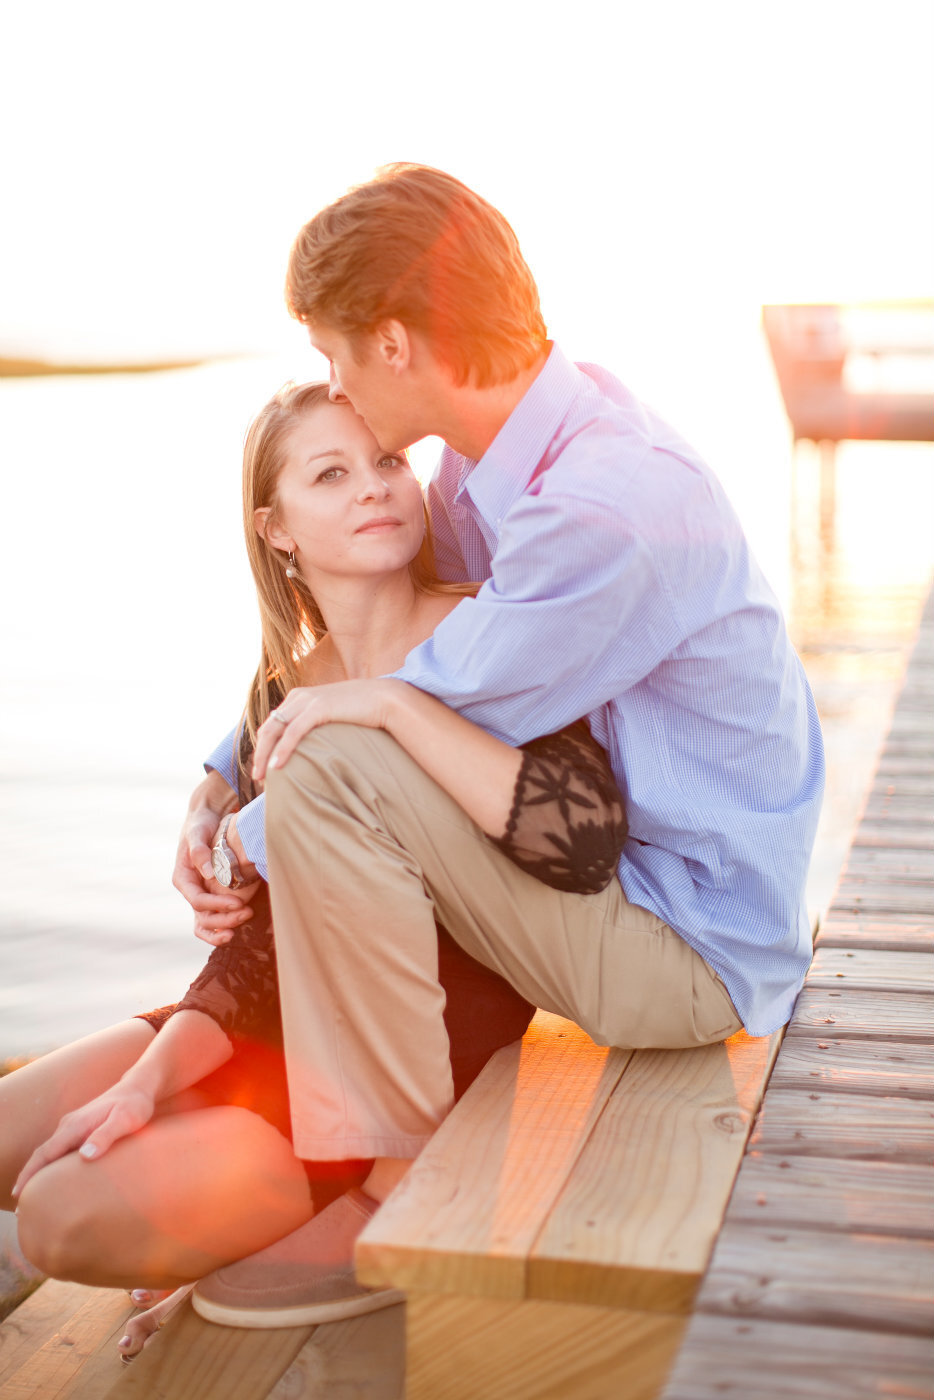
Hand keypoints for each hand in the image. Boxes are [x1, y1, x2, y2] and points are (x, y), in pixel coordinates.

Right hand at [13, 1085, 156, 1197]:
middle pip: (42, 1154)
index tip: (19, 1193)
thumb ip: (105, 1136)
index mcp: (75, 1125)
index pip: (45, 1152)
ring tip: (34, 1198)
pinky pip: (59, 1150)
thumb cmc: (134, 1105)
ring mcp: (73, 1126)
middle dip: (29, 1178)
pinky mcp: (80, 1129)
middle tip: (21, 1206)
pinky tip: (54, 1179)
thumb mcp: (125, 1120)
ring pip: (50, 1152)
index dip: (30, 1173)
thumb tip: (85, 1156)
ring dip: (39, 1173)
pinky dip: (51, 1165)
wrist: (138, 1088)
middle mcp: (69, 1125)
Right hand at [172, 775, 254, 938]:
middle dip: (225, 918)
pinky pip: (216, 916)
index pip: (198, 901)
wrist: (206, 820)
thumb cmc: (200, 826)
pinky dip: (226, 924)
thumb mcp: (196, 834)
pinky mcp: (212, 894)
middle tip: (247, 912)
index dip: (218, 905)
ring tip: (247, 917)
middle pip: (204, 915)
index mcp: (183, 879)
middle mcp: (191, 890)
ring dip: (227, 924)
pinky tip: (241, 924)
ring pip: (209, 921)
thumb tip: (207, 873)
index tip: (239, 903)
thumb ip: (199, 851)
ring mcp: (201, 894)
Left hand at [251, 679, 399, 781]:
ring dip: (265, 754)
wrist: (384, 698)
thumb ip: (317, 725)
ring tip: (262, 776)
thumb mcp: (333, 715)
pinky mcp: (319, 708)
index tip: (264, 767)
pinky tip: (277, 765)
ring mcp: (308, 700)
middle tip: (257, 777)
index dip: (264, 746)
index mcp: (299, 697)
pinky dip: (283, 749)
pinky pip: (293, 731)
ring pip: (275, 730)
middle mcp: (299, 696)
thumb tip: (310, 747)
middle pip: (268, 727)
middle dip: (260, 753)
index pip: (272, 723)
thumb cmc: (362, 711)